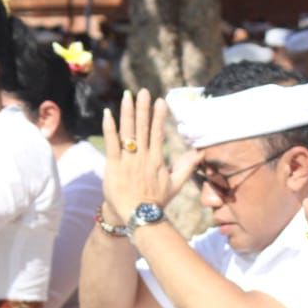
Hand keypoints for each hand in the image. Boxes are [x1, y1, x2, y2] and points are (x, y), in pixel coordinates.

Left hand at [100, 89, 199, 223]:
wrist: (138, 217)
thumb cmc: (155, 201)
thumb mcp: (175, 185)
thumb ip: (186, 167)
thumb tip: (200, 154)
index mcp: (156, 160)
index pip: (158, 133)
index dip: (158, 116)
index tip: (160, 101)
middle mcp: (143, 157)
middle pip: (143, 128)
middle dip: (143, 108)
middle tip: (143, 91)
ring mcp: (128, 161)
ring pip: (128, 132)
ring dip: (127, 112)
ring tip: (127, 96)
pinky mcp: (113, 166)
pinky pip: (111, 144)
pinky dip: (110, 129)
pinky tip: (108, 114)